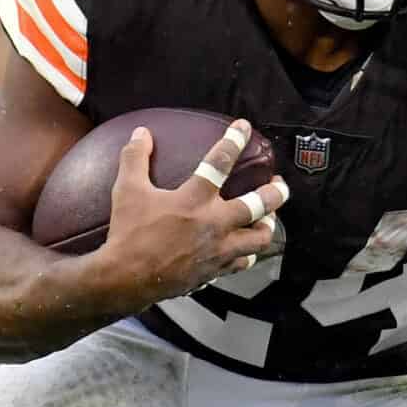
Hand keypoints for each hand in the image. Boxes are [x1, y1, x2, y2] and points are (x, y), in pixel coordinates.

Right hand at [94, 120, 286, 308]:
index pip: (220, 163)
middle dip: (276, 192)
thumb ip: (135, 159)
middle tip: (280, 184)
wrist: (127, 279)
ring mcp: (218, 251)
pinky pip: (241, 264)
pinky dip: (246, 255)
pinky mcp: (214, 272)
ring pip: (260, 239)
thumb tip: (141, 134)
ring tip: (268, 218)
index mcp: (195, 200)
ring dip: (268, 226)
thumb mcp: (127, 190)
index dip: (234, 141)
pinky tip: (244, 250)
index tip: (244, 127)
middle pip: (259, 206)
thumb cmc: (129, 234)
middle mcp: (214, 224)